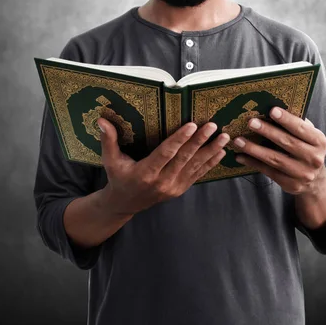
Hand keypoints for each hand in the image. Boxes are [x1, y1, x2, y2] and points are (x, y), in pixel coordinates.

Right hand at [96, 117, 229, 214]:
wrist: (124, 204)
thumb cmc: (118, 178)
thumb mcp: (110, 160)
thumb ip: (108, 141)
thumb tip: (102, 121)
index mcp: (145, 173)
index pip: (166, 154)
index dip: (180, 139)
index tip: (192, 125)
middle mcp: (162, 182)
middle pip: (184, 159)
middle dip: (200, 141)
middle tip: (212, 126)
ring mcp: (173, 188)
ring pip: (194, 167)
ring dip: (210, 151)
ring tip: (223, 137)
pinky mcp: (180, 190)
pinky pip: (197, 175)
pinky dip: (210, 163)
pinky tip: (220, 152)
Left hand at [231, 106, 325, 194]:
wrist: (315, 182)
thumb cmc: (306, 151)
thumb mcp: (309, 138)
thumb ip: (297, 126)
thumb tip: (273, 110)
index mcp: (319, 142)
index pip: (301, 128)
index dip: (287, 119)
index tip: (272, 110)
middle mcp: (314, 158)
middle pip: (287, 143)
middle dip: (267, 131)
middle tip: (251, 122)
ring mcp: (303, 173)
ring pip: (274, 159)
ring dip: (254, 149)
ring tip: (238, 141)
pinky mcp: (291, 184)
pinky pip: (268, 171)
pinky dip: (253, 163)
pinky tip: (240, 156)